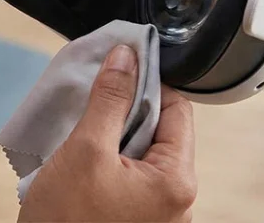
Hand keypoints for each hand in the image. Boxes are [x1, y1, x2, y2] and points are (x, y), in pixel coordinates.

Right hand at [19, 45, 197, 222]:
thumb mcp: (85, 149)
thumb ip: (110, 99)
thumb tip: (127, 57)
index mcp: (176, 181)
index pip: (178, 109)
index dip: (147, 84)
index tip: (119, 70)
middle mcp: (178, 202)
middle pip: (162, 132)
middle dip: (127, 112)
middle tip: (94, 102)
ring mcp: (159, 217)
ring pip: (144, 155)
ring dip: (115, 137)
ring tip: (85, 134)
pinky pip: (132, 180)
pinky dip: (111, 163)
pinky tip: (84, 161)